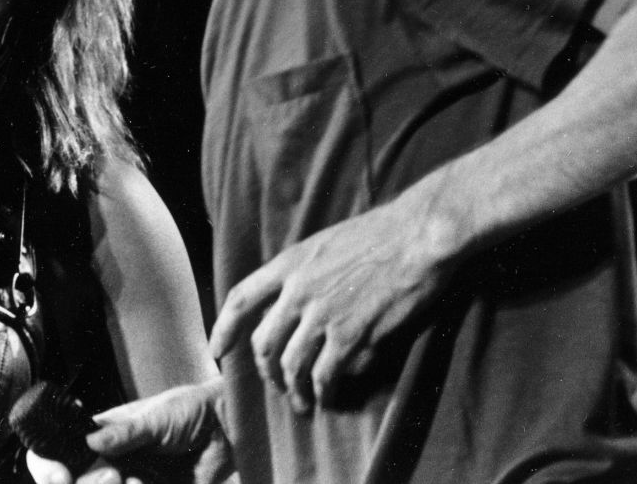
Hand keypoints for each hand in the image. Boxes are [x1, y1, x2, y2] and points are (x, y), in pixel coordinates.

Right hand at [25, 379, 233, 483]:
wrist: (229, 432)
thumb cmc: (192, 412)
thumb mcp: (158, 416)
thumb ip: (126, 432)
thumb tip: (91, 444)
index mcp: (99, 437)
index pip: (54, 454)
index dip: (48, 468)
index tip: (60, 477)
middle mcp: (107, 464)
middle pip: (73, 483)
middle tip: (114, 476)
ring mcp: (128, 483)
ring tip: (136, 482)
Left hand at [208, 199, 458, 412]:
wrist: (418, 234)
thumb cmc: (381, 233)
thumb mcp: (327, 243)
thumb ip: (305, 275)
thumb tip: (297, 312)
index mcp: (290, 263)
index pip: (240, 299)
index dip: (223, 329)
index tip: (217, 351)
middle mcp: (298, 290)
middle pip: (264, 342)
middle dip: (267, 370)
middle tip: (279, 384)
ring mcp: (323, 314)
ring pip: (292, 365)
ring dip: (295, 390)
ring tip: (304, 404)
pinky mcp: (351, 334)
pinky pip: (325, 374)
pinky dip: (324, 392)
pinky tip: (328, 398)